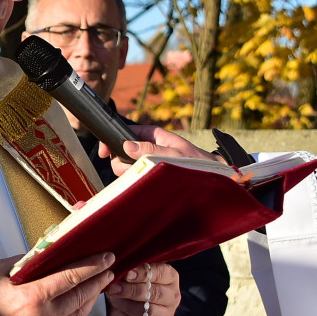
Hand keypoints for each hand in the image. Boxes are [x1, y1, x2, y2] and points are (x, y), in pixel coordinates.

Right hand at [0, 252, 115, 315]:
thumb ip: (29, 262)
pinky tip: (81, 302)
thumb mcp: (2, 271)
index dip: (92, 267)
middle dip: (98, 281)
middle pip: (80, 297)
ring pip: (78, 314)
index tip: (107, 258)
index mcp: (32, 297)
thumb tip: (51, 253)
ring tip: (100, 283)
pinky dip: (78, 311)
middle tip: (109, 268)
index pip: (71, 278)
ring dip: (91, 298)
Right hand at [98, 125, 224, 177]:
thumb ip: (151, 149)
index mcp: (153, 135)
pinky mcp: (150, 172)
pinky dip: (133, 179)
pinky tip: (141, 182)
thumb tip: (127, 146)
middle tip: (130, 170)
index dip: (111, 142)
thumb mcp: (174, 154)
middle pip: (120, 153)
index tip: (103, 153)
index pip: (124, 133)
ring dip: (127, 172)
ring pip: (125, 165)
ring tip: (143, 177)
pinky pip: (134, 175)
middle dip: (119, 162)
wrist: (213, 176)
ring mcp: (148, 160)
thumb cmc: (197, 162)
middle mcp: (148, 146)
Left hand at [105, 263, 180, 315]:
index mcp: (170, 277)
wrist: (129, 306)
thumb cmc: (133, 283)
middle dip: (132, 290)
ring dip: (126, 304)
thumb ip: (131, 269)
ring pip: (147, 312)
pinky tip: (116, 311)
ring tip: (113, 298)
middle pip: (156, 294)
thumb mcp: (134, 272)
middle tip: (114, 287)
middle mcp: (172, 297)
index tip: (127, 274)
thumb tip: (121, 271)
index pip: (161, 273)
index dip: (143, 273)